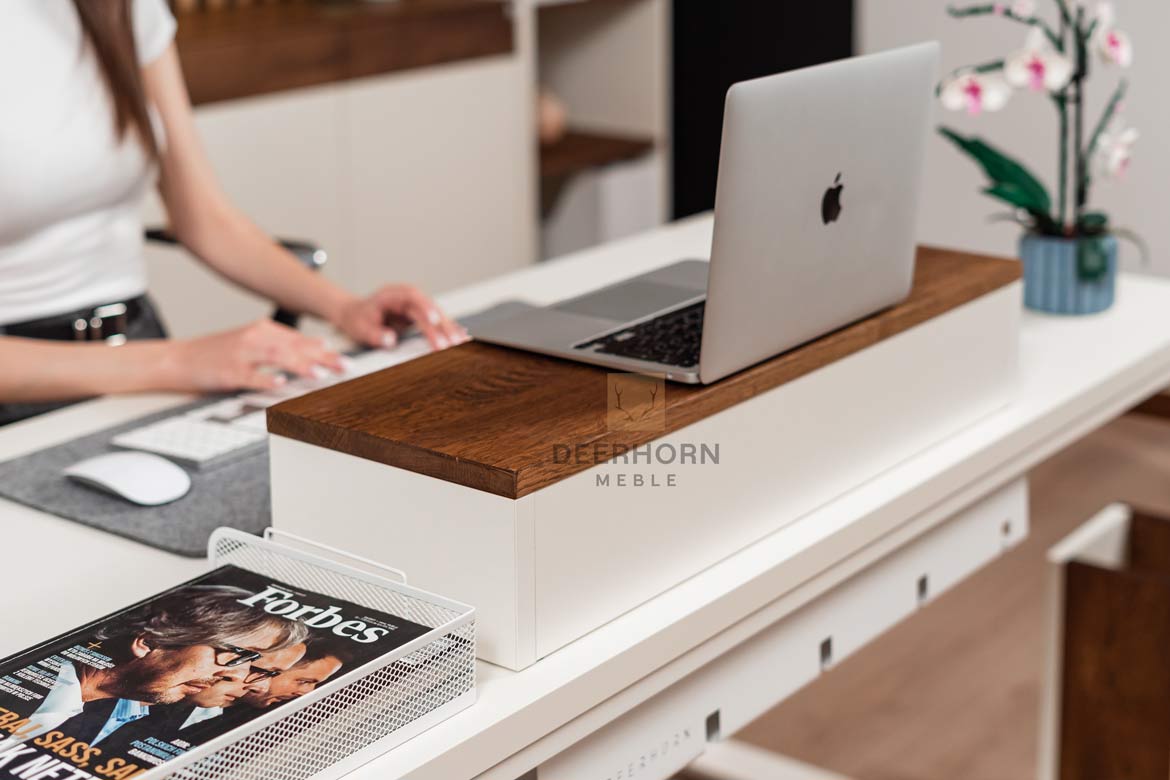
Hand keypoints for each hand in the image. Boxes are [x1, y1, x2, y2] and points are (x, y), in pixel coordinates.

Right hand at [168, 320, 342, 391]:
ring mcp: (241, 354)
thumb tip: (320, 346)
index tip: (347, 360)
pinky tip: (282, 385)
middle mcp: (255, 338)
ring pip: (277, 357)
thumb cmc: (218, 353)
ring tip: (321, 374)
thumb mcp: (253, 341)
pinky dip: (267, 379)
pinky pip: (251, 376)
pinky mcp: (229, 371)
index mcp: (263, 329)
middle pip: (295, 347)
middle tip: (344, 367)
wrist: (179, 358)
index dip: (325, 350)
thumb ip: (285, 343)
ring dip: (301, 365)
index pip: (300, 339)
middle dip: (322, 358)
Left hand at [333, 285, 467, 350]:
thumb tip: (391, 340)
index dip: (425, 308)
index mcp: (393, 294)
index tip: (434, 321)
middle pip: (430, 307)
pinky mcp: (420, 315)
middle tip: (451, 342)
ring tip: (460, 343)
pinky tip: (460, 338)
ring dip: (449, 328)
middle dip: (442, 325)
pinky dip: (447, 330)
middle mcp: (408, 297)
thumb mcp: (360, 328)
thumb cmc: (358, 319)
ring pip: (437, 314)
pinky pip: (436, 321)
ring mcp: (416, 305)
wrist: (355, 314)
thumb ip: (375, 334)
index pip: (413, 298)